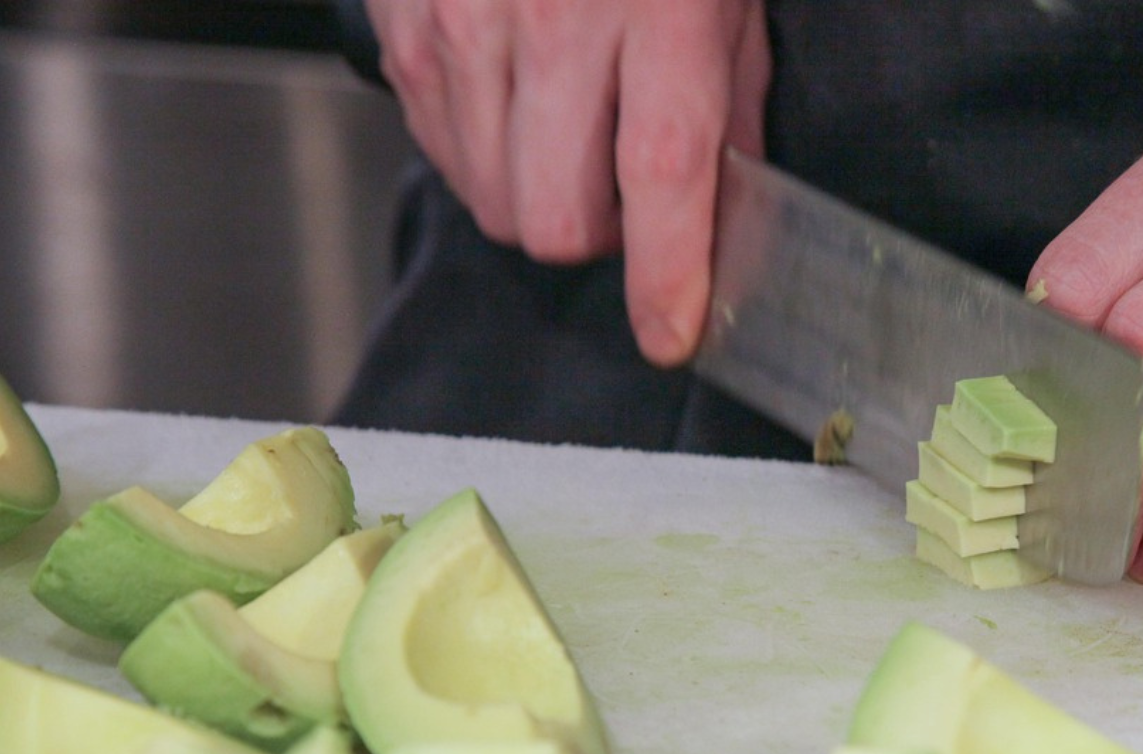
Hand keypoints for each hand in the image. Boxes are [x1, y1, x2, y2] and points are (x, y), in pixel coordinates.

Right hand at [368, 0, 769, 364]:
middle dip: (598, 237)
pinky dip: (486, 155)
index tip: (671, 332)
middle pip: (554, 221)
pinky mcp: (407, 27)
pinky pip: (442, 152)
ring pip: (493, 202)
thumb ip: (735, 102)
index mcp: (657, 12)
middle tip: (627, 194)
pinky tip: (519, 103)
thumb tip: (733, 216)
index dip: (667, 274)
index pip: (662, 177)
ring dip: (541, 196)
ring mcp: (464, 26)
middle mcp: (551, 23)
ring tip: (572, 131)